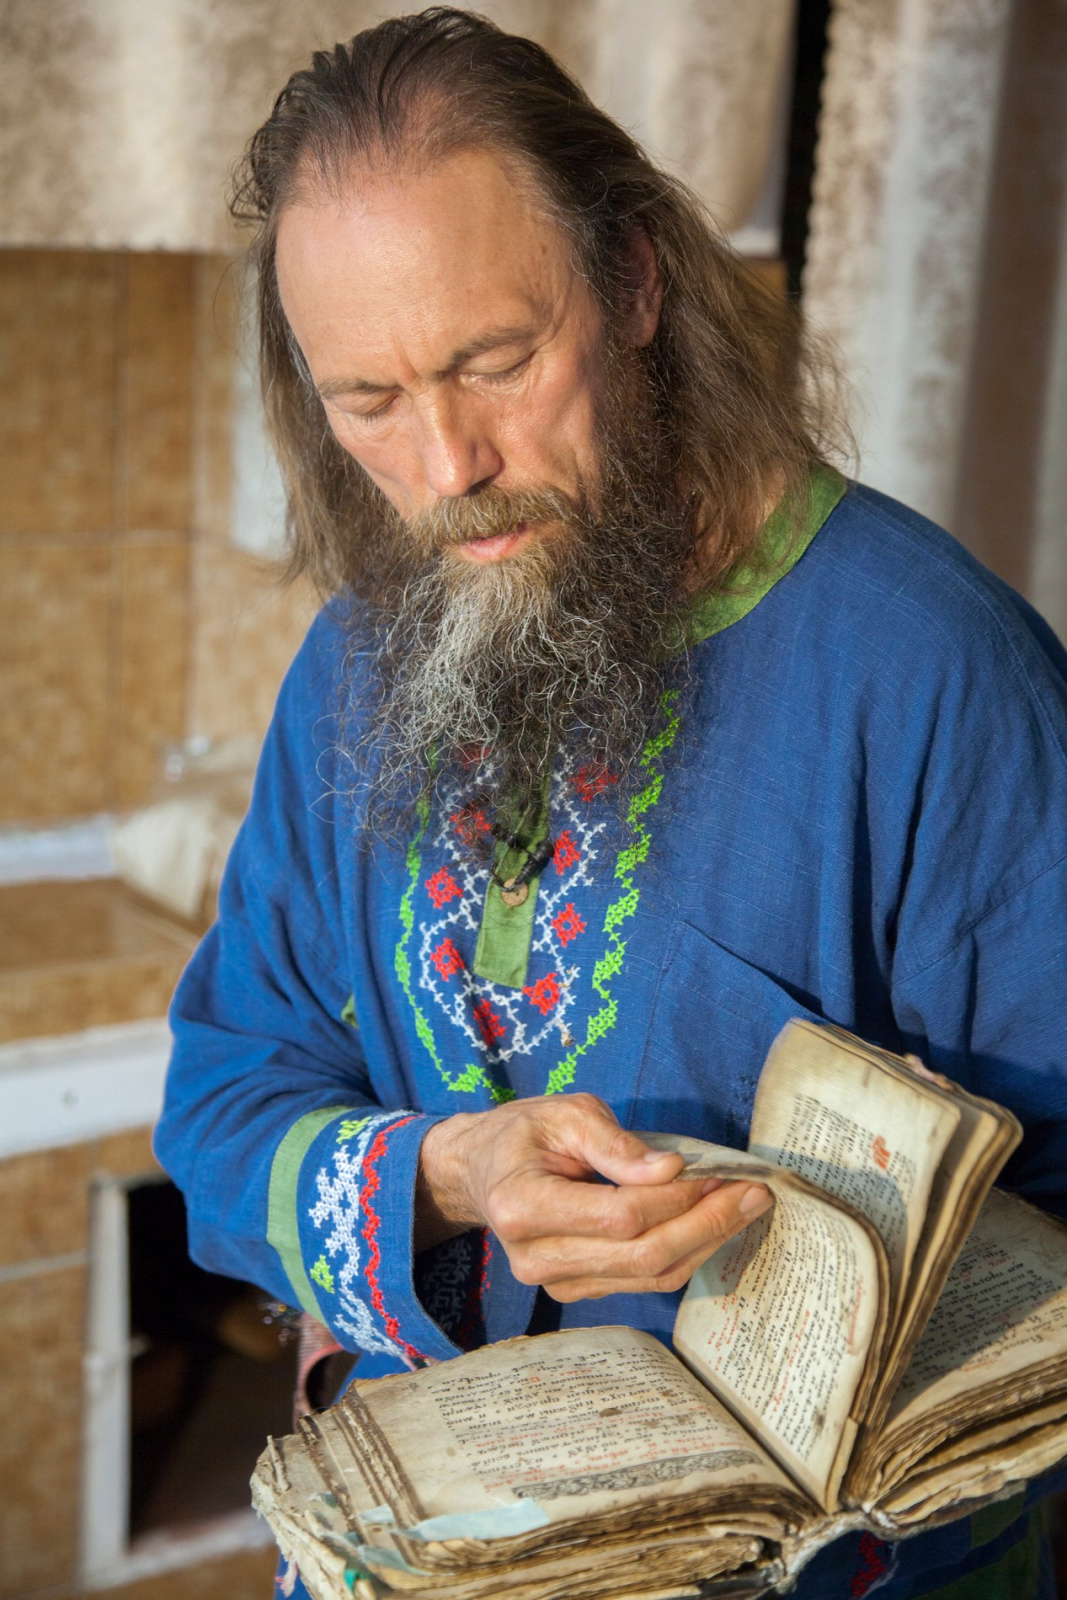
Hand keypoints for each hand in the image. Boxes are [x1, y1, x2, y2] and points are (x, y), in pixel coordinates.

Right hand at [416, 1093, 772, 1302]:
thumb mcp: (565, 1114)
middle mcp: (535, 1257)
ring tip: (747, 1207)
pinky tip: (714, 1225)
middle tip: (755, 1194)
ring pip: (648, 1277)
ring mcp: (554, 1284)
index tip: (717, 1171)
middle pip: (640, 1255)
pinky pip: (642, 1282)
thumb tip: (671, 1170)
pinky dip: (685, 1254)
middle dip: (706, 1224)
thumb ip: (615, 1143)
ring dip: (706, 1242)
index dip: (674, 1197)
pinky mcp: (576, 1290)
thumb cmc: (525, 1134)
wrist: (484, 1172)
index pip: (617, 1214)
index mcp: (522, 1206)